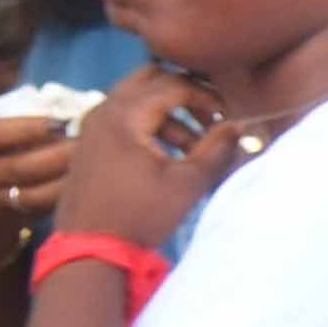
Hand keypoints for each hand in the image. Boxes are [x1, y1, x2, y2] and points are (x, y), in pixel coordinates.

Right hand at [0, 102, 78, 277]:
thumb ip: (25, 123)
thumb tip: (76, 113)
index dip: (31, 128)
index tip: (64, 123)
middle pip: (20, 167)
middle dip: (60, 155)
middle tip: (92, 143)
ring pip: (35, 194)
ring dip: (69, 179)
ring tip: (97, 164)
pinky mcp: (11, 220)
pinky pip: (44, 210)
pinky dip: (67, 197)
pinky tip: (89, 184)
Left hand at [51, 78, 245, 255]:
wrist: (90, 247)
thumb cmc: (140, 214)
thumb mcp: (187, 183)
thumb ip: (216, 149)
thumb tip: (237, 127)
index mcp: (124, 113)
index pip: (173, 84)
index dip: (206, 96)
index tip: (228, 117)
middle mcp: (103, 109)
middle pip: (150, 79)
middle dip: (184, 94)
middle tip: (210, 117)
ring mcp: (92, 125)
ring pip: (137, 99)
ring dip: (169, 113)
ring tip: (194, 146)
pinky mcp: (90, 142)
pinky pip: (124, 118)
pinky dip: (150, 126)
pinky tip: (168, 156)